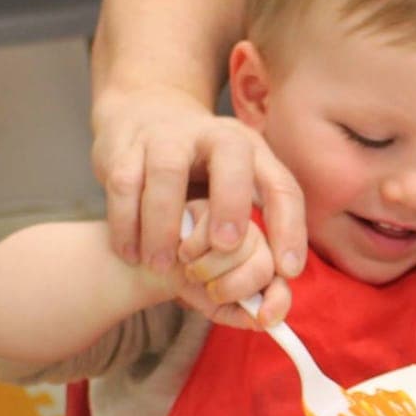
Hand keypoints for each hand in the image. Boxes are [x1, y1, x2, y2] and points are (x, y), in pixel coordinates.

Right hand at [92, 84, 306, 279]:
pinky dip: (126, 223)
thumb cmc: (198, 174)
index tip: (287, 271)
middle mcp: (215, 135)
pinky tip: (130, 254)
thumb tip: (270, 300)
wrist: (144, 115)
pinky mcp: (126, 146)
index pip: (282, 184)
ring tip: (162, 266)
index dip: (290, 227)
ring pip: (167, 170)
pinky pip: (124, 183)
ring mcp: (168, 136)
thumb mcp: (232, 192)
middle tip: (223, 247)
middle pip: (232, 153)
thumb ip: (252, 243)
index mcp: (251, 151)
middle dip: (231, 202)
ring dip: (164, 223)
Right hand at [163, 201, 291, 329]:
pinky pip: (208, 232)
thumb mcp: (218, 306)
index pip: (282, 284)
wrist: (157, 262)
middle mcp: (258, 239)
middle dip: (231, 288)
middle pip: (263, 266)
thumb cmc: (192, 284)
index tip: (265, 318)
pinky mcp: (209, 204)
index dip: (277, 301)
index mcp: (266, 264)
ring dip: (205, 271)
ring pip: (236, 251)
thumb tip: (264, 321)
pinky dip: (190, 251)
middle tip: (208, 288)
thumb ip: (242, 314)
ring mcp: (237, 218)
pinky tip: (181, 250)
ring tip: (190, 269)